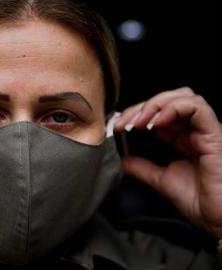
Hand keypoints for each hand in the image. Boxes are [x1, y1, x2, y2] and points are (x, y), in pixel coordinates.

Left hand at [115, 87, 221, 237]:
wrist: (218, 219)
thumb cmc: (200, 202)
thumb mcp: (161, 180)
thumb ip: (142, 167)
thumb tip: (123, 158)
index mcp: (183, 139)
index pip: (158, 114)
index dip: (137, 114)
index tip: (119, 126)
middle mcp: (195, 131)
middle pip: (169, 101)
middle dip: (143, 107)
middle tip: (125, 121)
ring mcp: (205, 131)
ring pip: (183, 97)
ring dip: (156, 105)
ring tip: (139, 120)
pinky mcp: (214, 134)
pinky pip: (197, 108)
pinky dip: (174, 108)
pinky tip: (157, 120)